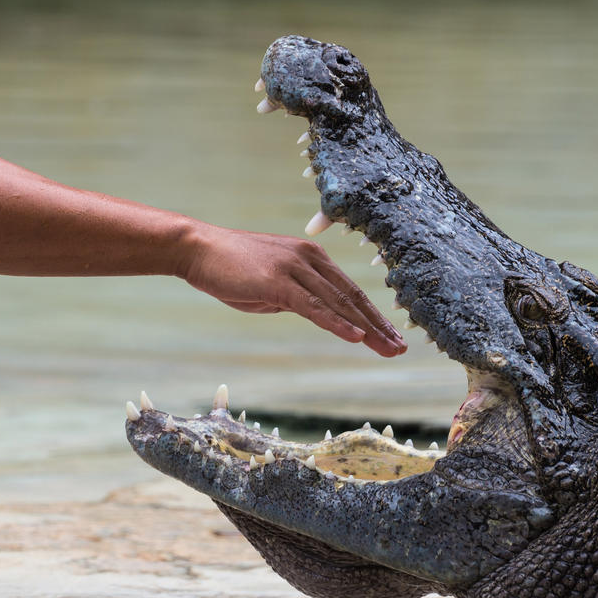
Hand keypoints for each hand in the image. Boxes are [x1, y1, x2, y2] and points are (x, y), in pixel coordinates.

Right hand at [178, 223, 406, 356]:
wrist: (198, 249)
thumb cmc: (231, 268)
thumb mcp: (271, 285)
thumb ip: (296, 297)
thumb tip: (314, 312)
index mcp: (311, 257)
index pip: (348, 290)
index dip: (372, 315)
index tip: (389, 335)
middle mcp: (309, 259)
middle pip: (351, 297)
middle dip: (378, 325)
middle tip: (399, 347)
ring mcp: (295, 269)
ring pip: (338, 303)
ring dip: (366, 329)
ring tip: (386, 348)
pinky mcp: (278, 282)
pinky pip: (314, 307)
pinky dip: (337, 323)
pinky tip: (355, 338)